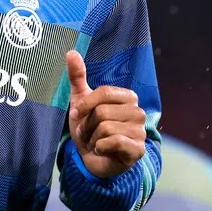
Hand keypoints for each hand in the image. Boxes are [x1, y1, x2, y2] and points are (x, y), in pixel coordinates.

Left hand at [66, 50, 145, 178]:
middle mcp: (138, 112)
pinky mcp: (139, 149)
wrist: (92, 159)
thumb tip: (71, 52)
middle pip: (102, 112)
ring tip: (95, 142)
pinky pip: (115, 142)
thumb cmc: (89, 128)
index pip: (104, 93)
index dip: (85, 105)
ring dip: (92, 138)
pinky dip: (100, 148)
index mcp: (128, 97)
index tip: (76, 115)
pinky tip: (102, 150)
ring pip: (106, 128)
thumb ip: (77, 76)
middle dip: (87, 126)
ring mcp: (140, 131)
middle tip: (88, 133)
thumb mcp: (80, 100)